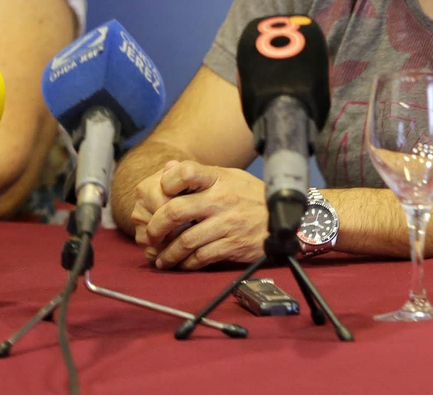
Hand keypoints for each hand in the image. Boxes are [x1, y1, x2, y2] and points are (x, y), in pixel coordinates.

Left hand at [135, 160, 266, 269]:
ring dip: (168, 253)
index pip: (185, 172)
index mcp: (218, 179)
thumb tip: (168, 167)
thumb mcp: (230, 177)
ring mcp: (227, 223)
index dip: (166, 182)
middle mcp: (221, 199)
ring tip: (161, 258)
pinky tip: (181, 264)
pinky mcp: (232, 245)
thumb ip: (200, 174)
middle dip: (156, 226)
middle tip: (149, 235)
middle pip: (176, 211)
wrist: (283, 218)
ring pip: (185, 240)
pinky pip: (201, 257)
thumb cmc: (252, 196)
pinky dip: (186, 263)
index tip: (158, 195)